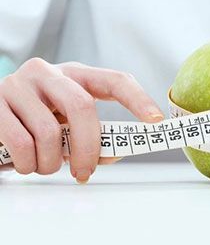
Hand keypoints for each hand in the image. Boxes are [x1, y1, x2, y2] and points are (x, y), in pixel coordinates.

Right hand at [0, 58, 163, 182]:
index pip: (115, 79)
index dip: (138, 99)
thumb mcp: (64, 125)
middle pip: (83, 106)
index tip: (156, 120)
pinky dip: (28, 165)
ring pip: (50, 132)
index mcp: (74, 74)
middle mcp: (48, 72)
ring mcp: (18, 84)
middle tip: (86, 172)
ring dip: (51, 163)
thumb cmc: (34, 125)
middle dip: (89, 146)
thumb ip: (89, 136)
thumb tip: (114, 152)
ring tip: (46, 166)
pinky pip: (22, 144)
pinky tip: (26, 164)